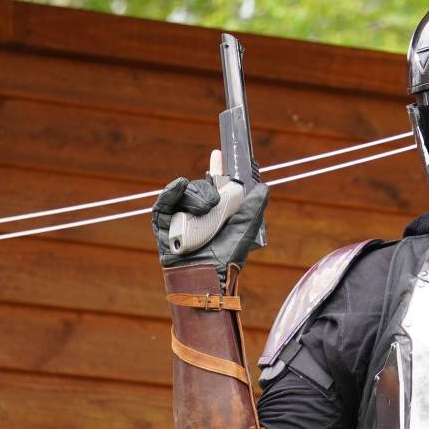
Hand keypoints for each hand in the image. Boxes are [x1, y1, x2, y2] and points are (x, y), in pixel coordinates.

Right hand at [152, 150, 268, 281]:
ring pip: (185, 191)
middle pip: (201, 186)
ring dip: (195, 197)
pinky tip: (180, 187)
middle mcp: (199, 211)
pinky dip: (172, 192)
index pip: (217, 184)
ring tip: (200, 214)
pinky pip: (165, 201)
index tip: (219, 153)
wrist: (205, 274)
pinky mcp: (164, 222)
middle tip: (214, 204)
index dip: (218, 169)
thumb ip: (253, 207)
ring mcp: (181, 215)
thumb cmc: (227, 256)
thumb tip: (264, 187)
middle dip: (208, 190)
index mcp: (218, 211)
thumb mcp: (245, 229)